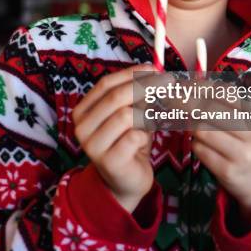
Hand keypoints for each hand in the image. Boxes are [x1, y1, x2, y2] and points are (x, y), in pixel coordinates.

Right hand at [72, 64, 158, 213]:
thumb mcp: (131, 113)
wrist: (127, 181)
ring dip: (146, 114)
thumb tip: (154, 70)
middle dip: (145, 87)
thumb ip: (136, 94)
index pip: (106, 84)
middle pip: (115, 97)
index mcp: (83, 110)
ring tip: (154, 119)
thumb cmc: (129, 142)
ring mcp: (92, 146)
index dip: (131, 74)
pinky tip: (144, 142)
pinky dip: (145, 135)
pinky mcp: (108, 162)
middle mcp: (82, 127)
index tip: (155, 68)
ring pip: (125, 115)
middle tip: (168, 83)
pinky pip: (133, 137)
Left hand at [191, 94, 250, 229]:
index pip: (224, 91)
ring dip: (191, 125)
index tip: (182, 84)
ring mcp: (243, 154)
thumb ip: (224, 100)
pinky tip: (201, 144)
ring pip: (201, 130)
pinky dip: (194, 143)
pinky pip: (199, 149)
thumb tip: (188, 85)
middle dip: (185, 102)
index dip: (198, 86)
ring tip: (193, 125)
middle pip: (209, 110)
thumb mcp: (249, 117)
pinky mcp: (229, 172)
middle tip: (171, 99)